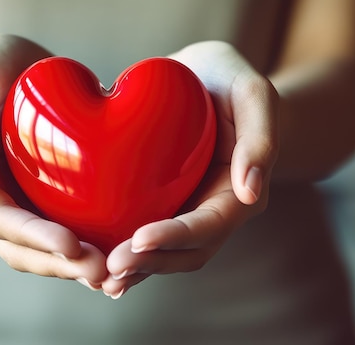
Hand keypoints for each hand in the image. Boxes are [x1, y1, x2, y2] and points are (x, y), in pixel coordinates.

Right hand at [0, 34, 107, 288]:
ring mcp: (28, 204)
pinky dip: (95, 243)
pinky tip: (125, 250)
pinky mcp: (55, 198)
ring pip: (51, 249)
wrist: (11, 70)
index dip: (35, 237)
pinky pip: (74, 227)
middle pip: (26, 248)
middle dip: (63, 265)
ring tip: (117, 273)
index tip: (71, 246)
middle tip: (103, 272)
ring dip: (80, 265)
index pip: (2, 222)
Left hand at [102, 41, 278, 297]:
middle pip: (186, 251)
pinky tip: (95, 259)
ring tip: (99, 278)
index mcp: (239, 192)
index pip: (211, 225)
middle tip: (111, 266)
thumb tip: (250, 192)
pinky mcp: (162, 202)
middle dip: (150, 263)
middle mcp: (213, 209)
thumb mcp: (253, 94)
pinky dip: (125, 251)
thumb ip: (260, 138)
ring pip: (165, 252)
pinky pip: (144, 233)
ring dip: (136, 268)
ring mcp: (187, 209)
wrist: (206, 76)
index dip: (176, 236)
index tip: (140, 239)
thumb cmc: (231, 81)